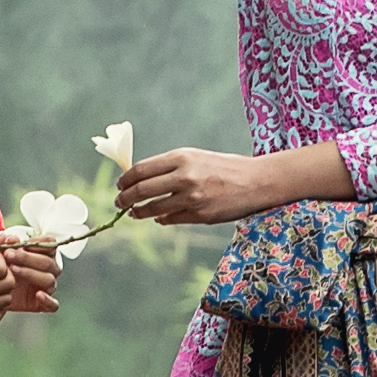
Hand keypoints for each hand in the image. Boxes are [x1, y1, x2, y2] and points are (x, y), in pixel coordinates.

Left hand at [118, 145, 285, 227]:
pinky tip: (158, 218)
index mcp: (182, 157)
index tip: (121, 185)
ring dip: (139, 212)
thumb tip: (143, 179)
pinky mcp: (200, 215)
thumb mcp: (196, 157)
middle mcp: (184, 176)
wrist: (256, 181)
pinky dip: (161, 219)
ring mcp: (192, 197)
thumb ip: (171, 167)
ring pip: (153, 208)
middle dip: (125, 198)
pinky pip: (171, 219)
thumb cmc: (225, 167)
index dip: (126, 179)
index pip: (141, 169)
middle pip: (142, 190)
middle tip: (119, 202)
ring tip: (134, 213)